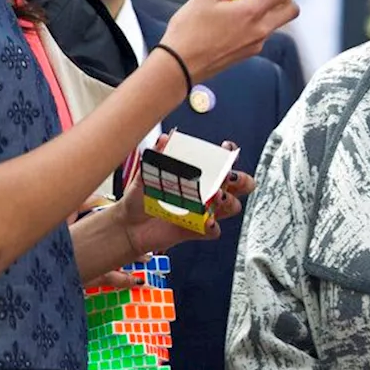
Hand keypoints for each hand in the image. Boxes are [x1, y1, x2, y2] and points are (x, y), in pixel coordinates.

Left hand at [114, 137, 256, 257]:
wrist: (128, 226)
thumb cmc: (140, 197)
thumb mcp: (147, 174)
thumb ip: (157, 156)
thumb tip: (165, 139)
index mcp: (198, 175)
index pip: (223, 161)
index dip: (231, 154)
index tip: (227, 149)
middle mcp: (206, 192)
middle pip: (240, 184)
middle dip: (242, 179)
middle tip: (229, 177)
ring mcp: (204, 212)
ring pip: (232, 206)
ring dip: (229, 201)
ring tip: (216, 198)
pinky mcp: (197, 231)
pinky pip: (215, 231)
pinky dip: (213, 226)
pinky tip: (206, 222)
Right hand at [162, 0, 302, 78]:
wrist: (178, 68)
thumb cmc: (188, 32)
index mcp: (252, 12)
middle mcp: (260, 30)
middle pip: (291, 9)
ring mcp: (256, 43)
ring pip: (277, 22)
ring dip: (272, 6)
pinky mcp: (248, 53)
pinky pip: (262, 32)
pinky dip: (258, 19)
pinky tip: (236, 13)